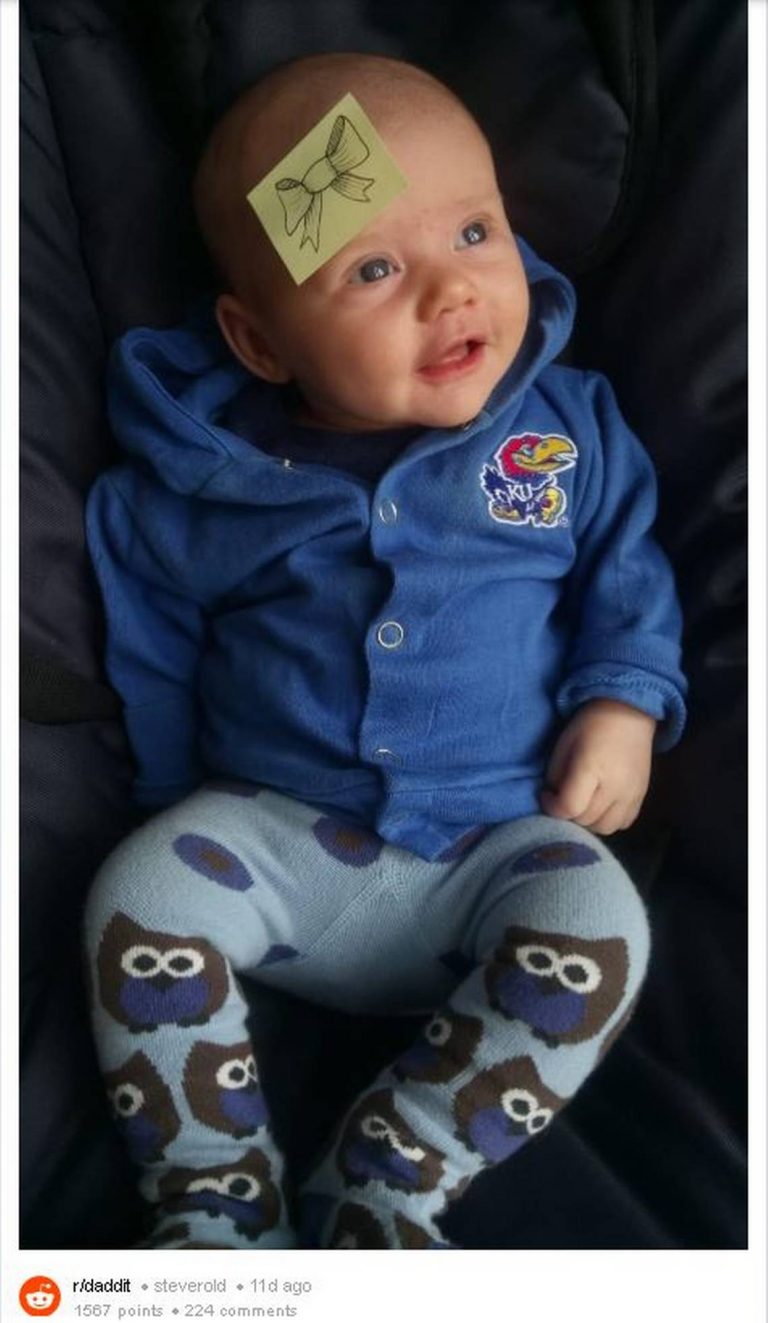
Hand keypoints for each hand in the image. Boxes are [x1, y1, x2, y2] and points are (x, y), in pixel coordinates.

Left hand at [540, 699, 655, 834]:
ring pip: (605, 828)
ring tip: (581, 804)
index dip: (552, 807)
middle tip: (562, 798)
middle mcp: (615, 786)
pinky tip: (600, 806)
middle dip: (567, 813)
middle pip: (585, 820)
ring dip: (588, 821)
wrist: (628, 713)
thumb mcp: (564, 746)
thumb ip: (555, 777)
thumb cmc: (589, 726)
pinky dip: (608, 820)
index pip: (570, 807)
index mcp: (591, 768)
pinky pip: (623, 823)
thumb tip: (553, 801)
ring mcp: (632, 794)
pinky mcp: (642, 796)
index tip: (547, 795)